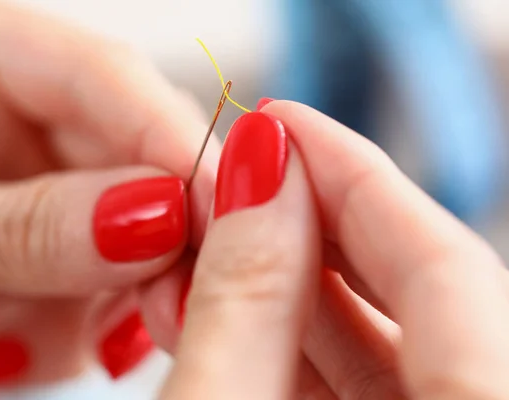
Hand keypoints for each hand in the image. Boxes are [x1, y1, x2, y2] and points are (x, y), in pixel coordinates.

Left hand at [0, 0, 218, 384]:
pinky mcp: (33, 254)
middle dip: (163, 229)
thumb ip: (18, 225)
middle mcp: (8, 118)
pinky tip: (30, 347)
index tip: (227, 200)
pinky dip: (83, 327)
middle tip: (183, 295)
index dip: (170, 136)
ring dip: (120, 292)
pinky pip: (93, 287)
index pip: (102, 75)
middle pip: (131, 158)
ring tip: (71, 338)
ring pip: (125, 233)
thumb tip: (150, 220)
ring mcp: (28, 190)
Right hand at [151, 101, 508, 398]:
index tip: (281, 122)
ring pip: (396, 342)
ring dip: (304, 285)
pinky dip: (305, 345)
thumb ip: (241, 308)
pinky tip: (245, 312)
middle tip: (253, 172)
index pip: (445, 265)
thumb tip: (258, 179)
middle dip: (325, 221)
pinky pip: (374, 388)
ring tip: (233, 236)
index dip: (357, 177)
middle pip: (427, 293)